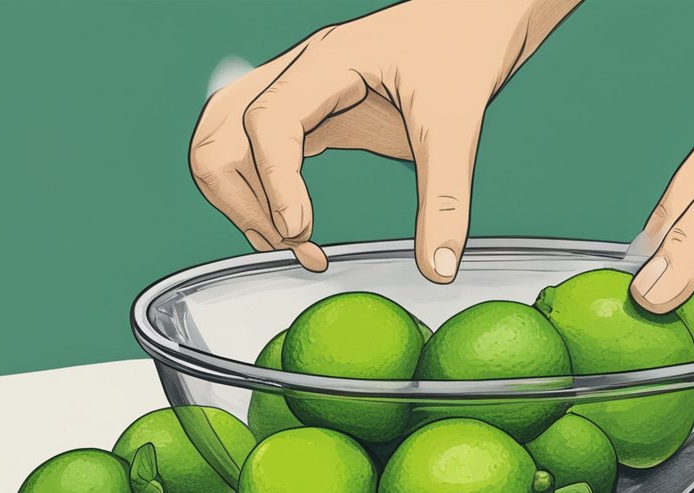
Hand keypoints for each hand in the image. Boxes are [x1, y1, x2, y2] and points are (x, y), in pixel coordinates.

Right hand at [190, 0, 576, 279]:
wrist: (474, 23)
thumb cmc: (463, 50)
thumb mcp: (458, 124)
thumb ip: (446, 198)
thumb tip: (439, 267)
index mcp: (327, 61)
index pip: (267, 121)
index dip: (275, 182)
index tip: (300, 231)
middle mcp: (297, 73)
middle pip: (219, 133)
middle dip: (243, 198)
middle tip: (296, 243)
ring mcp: (294, 91)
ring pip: (222, 142)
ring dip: (241, 200)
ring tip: (292, 243)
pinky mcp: (306, 112)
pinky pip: (253, 152)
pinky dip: (261, 194)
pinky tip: (297, 229)